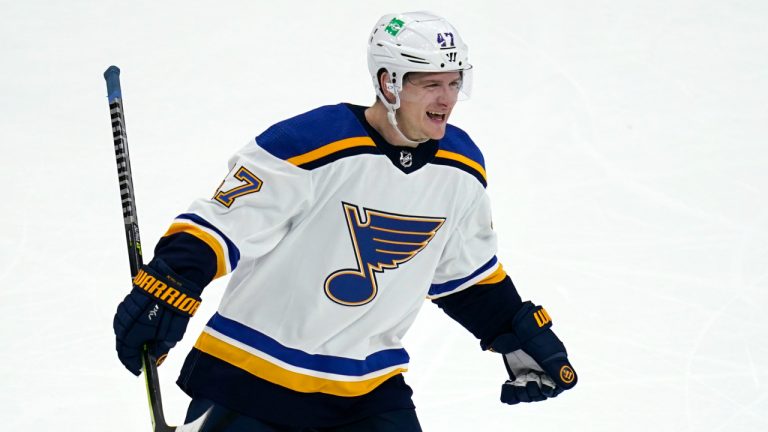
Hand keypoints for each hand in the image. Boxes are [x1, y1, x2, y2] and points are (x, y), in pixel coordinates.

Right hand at [113, 259, 201, 374]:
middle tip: (138, 359)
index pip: (127, 354)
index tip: (139, 370)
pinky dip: (129, 325)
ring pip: (121, 328)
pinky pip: (124, 316)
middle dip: (129, 352)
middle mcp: (126, 322)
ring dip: (127, 338)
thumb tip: (158, 357)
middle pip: (122, 342)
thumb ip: (163, 346)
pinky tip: (138, 327)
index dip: (133, 363)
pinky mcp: (129, 298)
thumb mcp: (174, 332)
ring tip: (139, 344)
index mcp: (135, 333)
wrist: (174, 277)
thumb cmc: (175, 306)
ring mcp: (126, 309)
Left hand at [488, 302, 576, 403]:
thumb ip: (557, 368)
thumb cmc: (531, 337)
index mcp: (555, 366)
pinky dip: (510, 393)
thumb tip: (571, 384)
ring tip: (513, 388)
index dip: (549, 390)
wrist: (510, 325)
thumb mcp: (545, 353)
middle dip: (532, 393)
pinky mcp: (517, 374)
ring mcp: (530, 372)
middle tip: (523, 386)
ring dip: (520, 394)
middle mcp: (543, 371)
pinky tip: (505, 389)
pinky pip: (515, 390)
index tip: (542, 388)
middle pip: (541, 393)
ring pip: (528, 393)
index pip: (556, 387)